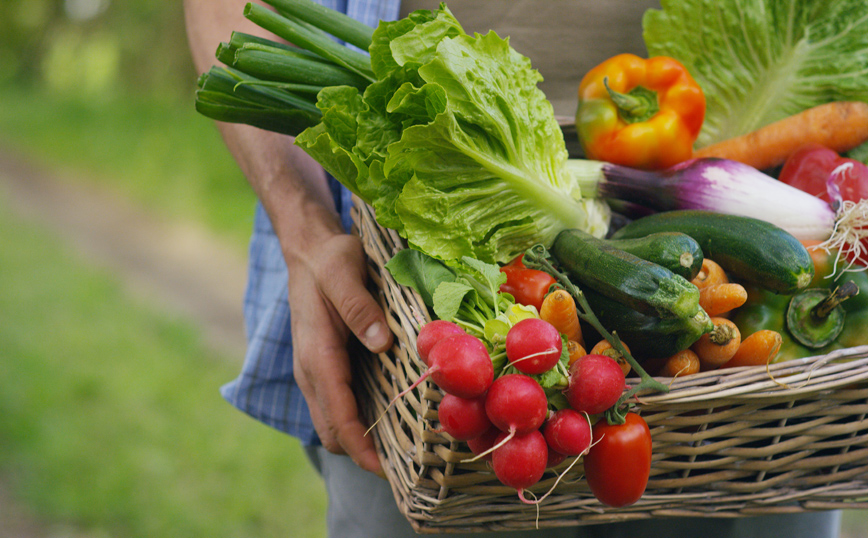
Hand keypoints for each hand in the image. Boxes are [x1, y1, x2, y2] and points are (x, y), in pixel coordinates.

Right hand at [287, 232, 393, 474]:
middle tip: (407, 465)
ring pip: (334, 423)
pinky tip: (391, 417)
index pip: (337, 417)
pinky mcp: (325, 367)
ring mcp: (315, 372)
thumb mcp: (343, 271)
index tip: (388, 471)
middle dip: (363, 455)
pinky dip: (358, 421)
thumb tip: (380, 343)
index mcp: (317, 355)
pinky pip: (338, 406)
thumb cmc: (329, 259)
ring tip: (404, 450)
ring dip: (361, 441)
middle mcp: (311, 371)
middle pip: (333, 432)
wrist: (308, 249)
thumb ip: (358, 306)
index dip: (361, 449)